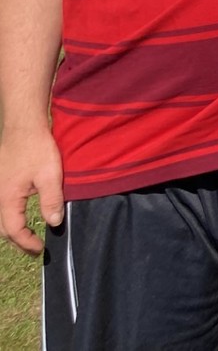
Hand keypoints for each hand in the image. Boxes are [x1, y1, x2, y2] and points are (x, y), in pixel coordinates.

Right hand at [0, 127, 63, 254]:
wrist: (23, 126)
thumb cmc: (37, 148)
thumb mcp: (50, 176)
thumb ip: (52, 200)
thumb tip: (54, 223)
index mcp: (7, 199)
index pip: (14, 230)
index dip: (27, 243)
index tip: (41, 249)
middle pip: (3, 227)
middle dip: (18, 240)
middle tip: (34, 247)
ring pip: (1, 216)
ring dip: (13, 228)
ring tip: (28, 235)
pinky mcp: (1, 180)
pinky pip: (2, 205)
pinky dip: (10, 215)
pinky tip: (20, 213)